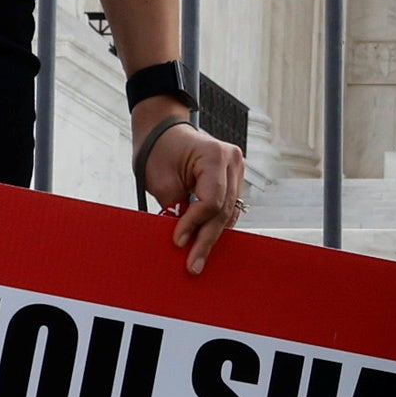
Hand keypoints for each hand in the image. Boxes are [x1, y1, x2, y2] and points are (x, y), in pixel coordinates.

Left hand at [132, 107, 247, 269]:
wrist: (163, 131)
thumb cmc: (158, 150)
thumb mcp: (161, 180)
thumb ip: (175, 208)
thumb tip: (182, 241)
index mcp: (215, 155)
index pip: (211, 200)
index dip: (194, 224)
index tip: (177, 241)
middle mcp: (233, 161)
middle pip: (223, 210)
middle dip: (206, 239)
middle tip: (193, 265)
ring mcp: (236, 169)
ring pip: (228, 212)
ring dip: (212, 234)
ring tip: (197, 259)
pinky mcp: (233, 179)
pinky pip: (227, 207)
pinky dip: (215, 224)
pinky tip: (204, 241)